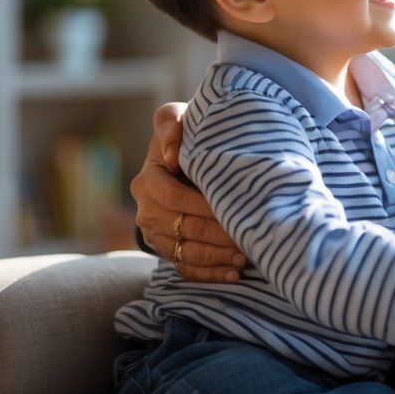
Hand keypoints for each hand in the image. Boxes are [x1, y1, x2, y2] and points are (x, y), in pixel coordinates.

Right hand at [132, 101, 244, 281]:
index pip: (174, 196)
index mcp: (147, 180)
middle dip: (218, 233)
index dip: (203, 204)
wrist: (178, 158)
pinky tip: (234, 274)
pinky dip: (210, 274)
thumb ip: (170, 124)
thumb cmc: (185, 135)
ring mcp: (154, 233)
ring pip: (185, 251)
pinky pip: (185, 267)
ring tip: (246, 257)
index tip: (234, 203)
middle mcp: (146, 209)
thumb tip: (173, 151)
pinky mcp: (166, 248)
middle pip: (184, 227)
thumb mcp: (175, 119)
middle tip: (249, 234)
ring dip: (217, 257)